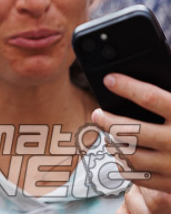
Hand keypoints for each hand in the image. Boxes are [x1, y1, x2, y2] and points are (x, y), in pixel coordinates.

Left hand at [92, 73, 170, 207]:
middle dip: (108, 120)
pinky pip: (138, 177)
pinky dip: (125, 165)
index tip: (109, 80)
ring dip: (113, 144)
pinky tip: (122, 156)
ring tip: (108, 135)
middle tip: (98, 114)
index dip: (126, 87)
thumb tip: (151, 72)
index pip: (150, 98)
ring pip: (130, 155)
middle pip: (131, 130)